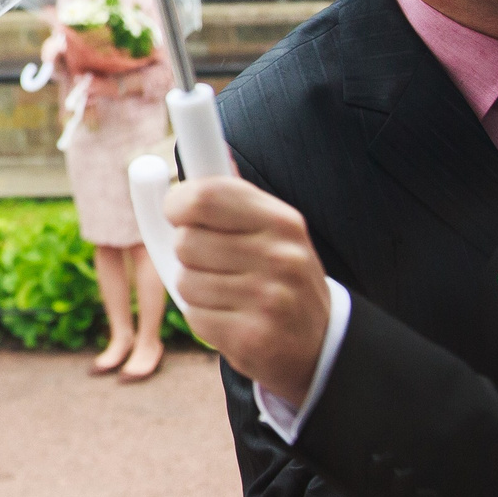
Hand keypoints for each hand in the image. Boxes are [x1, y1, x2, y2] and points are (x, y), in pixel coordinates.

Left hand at [160, 178, 330, 403]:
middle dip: (188, 254)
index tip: (177, 212)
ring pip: (186, 281)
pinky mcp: (254, 338)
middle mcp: (281, 256)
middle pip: (187, 242)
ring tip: (230, 295)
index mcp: (282, 220)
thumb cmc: (280, 277)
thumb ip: (232, 198)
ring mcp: (270, 300)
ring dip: (197, 291)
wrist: (321, 343)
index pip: (207, 196)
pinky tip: (234, 320)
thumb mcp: (272, 230)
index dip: (178, 203)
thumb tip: (195, 153)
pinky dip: (204, 321)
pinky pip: (195, 318)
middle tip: (216, 264)